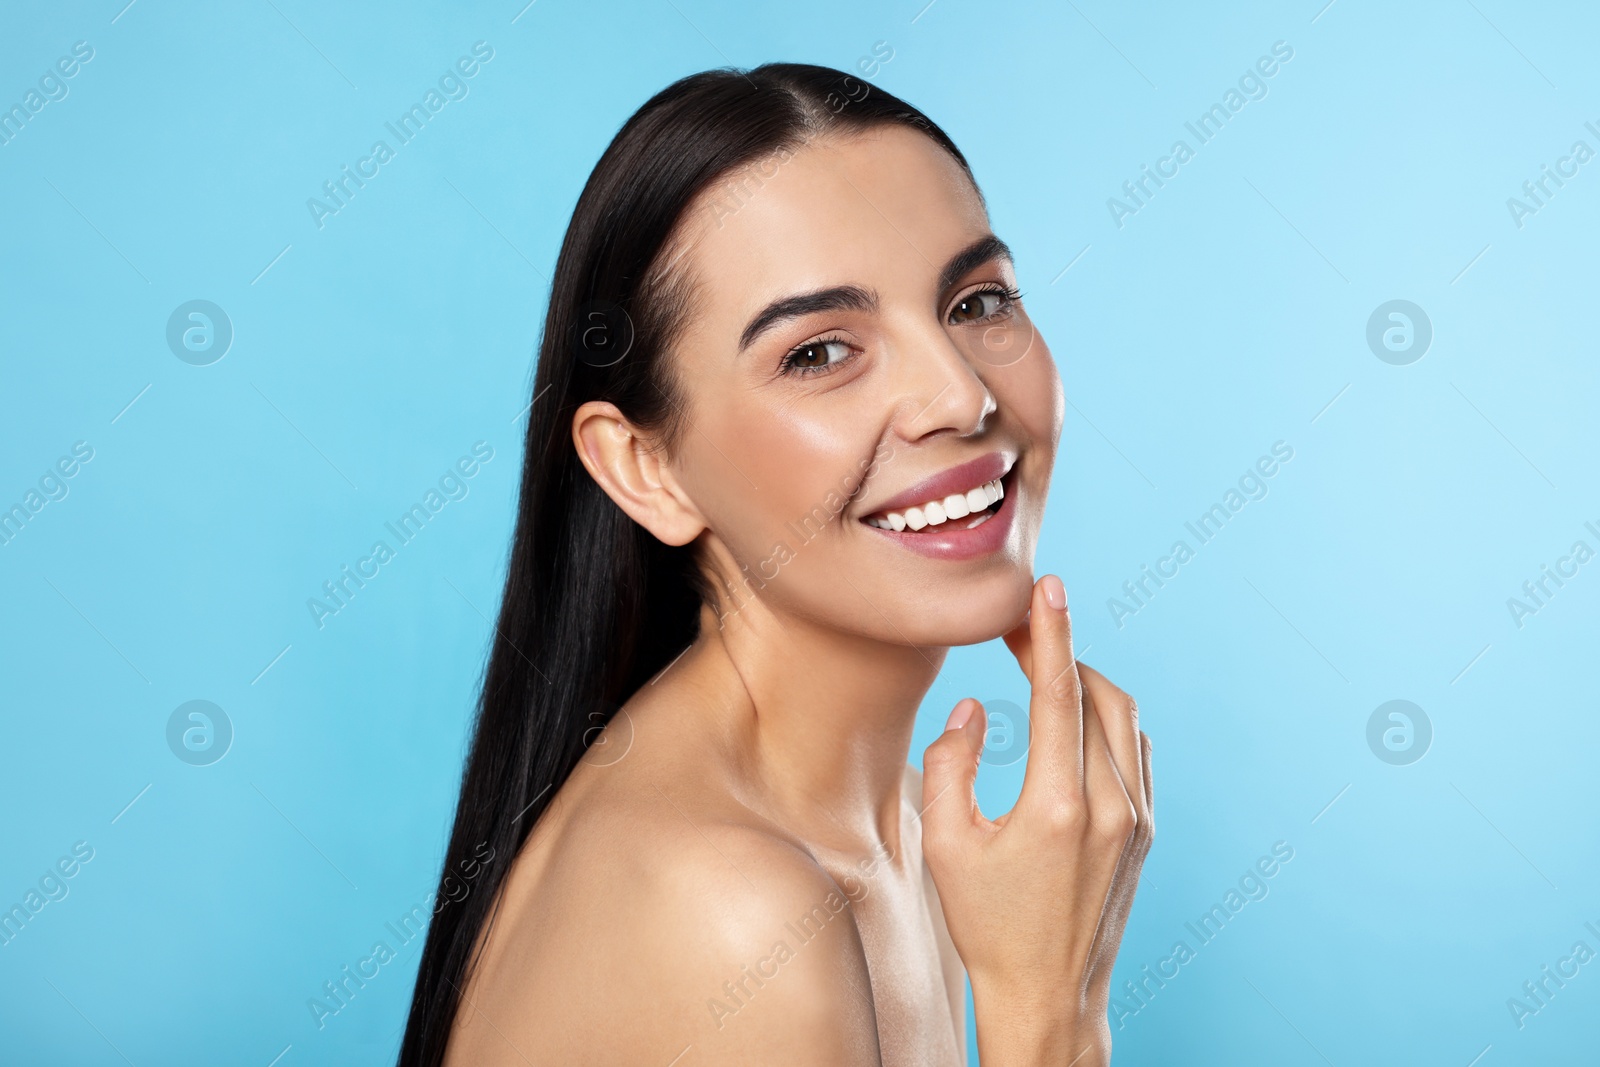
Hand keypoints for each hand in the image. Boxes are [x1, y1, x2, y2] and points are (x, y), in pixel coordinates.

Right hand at [920, 574, 1153, 1066]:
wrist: (1048, 994)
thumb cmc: (986, 924)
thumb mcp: (945, 845)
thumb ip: (949, 766)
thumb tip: (973, 710)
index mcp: (1056, 807)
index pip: (1059, 693)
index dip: (1051, 632)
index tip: (1048, 586)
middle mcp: (1110, 806)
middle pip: (1097, 693)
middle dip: (1061, 652)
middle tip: (1018, 635)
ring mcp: (1136, 819)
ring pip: (1122, 718)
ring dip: (1085, 683)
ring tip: (1042, 671)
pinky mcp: (1146, 831)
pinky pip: (1133, 750)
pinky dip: (1105, 719)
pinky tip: (1074, 719)